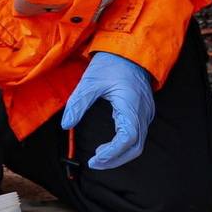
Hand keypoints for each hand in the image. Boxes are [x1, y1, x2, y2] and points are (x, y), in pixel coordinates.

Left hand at [60, 51, 155, 169]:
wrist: (130, 49)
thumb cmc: (111, 63)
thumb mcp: (90, 81)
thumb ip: (78, 104)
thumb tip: (66, 124)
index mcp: (131, 105)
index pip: (128, 139)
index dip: (113, 153)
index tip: (95, 159)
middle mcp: (143, 112)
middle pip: (135, 147)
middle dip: (115, 159)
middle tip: (95, 163)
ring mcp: (146, 112)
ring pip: (138, 143)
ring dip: (119, 154)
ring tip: (99, 155)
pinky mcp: (144, 112)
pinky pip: (138, 135)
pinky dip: (124, 145)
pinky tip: (108, 144)